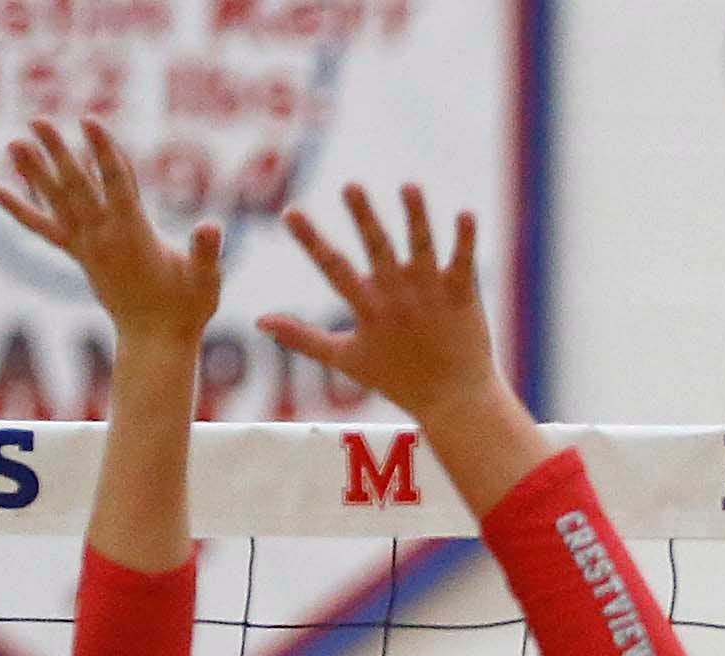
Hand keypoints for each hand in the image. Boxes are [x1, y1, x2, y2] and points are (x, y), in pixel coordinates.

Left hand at [0, 115, 220, 346]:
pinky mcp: (79, 255)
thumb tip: (210, 226)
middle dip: (58, 153)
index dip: (104, 151)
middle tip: (38, 120)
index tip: (89, 121)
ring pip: (57, 203)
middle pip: (78, 187)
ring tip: (12, 143)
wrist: (156, 343)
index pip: (117, 186)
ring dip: (34, 173)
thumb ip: (206, 253)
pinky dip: (20, 209)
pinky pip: (44, 228)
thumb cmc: (186, 309)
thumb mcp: (205, 281)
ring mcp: (88, 247)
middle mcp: (104, 238)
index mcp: (134, 235)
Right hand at [260, 184, 499, 427]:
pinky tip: (465, 213)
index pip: (333, 269)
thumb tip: (259, 320)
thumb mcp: (344, 358)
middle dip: (364, 218)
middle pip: (378, 250)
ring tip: (409, 187)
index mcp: (368, 310)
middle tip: (351, 186)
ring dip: (416, 217)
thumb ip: (303, 337)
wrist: (452, 400)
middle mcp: (398, 297)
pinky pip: (464, 261)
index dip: (311, 241)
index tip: (290, 212)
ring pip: (422, 248)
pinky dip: (465, 239)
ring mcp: (431, 294)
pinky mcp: (461, 294)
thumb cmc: (396, 378)